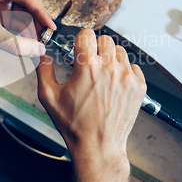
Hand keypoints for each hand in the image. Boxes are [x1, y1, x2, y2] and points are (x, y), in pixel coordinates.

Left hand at [0, 0, 55, 56]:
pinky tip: (25, 41)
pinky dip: (18, 31)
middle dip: (35, 22)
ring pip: (17, 12)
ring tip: (35, 42)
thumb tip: (37, 50)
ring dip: (28, 28)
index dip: (41, 12)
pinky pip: (9, 19)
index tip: (50, 25)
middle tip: (45, 36)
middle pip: (24, 3)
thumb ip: (17, 44)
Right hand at [36, 29, 146, 181]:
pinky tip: (113, 84)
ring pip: (120, 51)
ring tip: (102, 74)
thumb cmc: (75, 126)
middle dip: (95, 48)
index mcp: (88, 68)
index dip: (81, 39)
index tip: (80, 47)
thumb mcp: (49, 97)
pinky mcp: (138, 87)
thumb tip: (42, 56)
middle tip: (90, 63)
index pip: (88, 34)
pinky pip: (133, 66)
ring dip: (110, 58)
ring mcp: (127, 78)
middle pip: (105, 39)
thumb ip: (43, 70)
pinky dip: (124, 71)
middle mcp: (109, 69)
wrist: (98, 147)